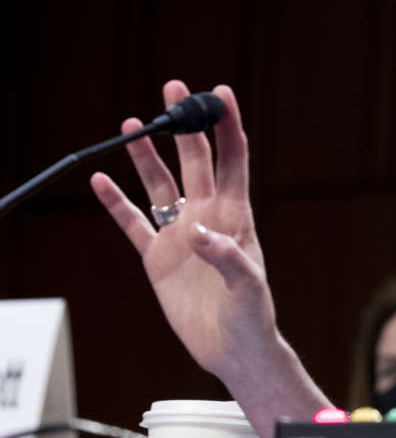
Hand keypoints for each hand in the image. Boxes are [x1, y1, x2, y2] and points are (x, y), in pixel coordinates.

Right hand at [90, 80, 274, 379]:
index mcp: (235, 216)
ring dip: (147, 155)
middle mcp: (207, 217)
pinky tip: (101, 179)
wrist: (234, 350)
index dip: (227, 125)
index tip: (219, 92)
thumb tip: (200, 232)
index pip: (232, 160)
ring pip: (161, 184)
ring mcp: (180, 234)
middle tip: (172, 87)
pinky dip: (115, 202)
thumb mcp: (247, 288)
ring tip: (131, 123)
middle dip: (184, 124)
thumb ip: (228, 258)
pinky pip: (133, 222)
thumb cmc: (252, 317)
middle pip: (194, 160)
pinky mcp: (159, 258)